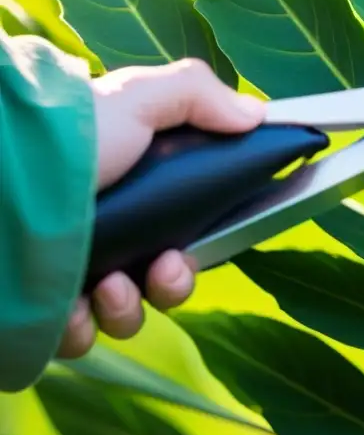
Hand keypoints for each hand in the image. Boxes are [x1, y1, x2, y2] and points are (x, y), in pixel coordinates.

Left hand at [58, 59, 264, 358]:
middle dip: (173, 283)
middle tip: (162, 269)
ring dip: (128, 308)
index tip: (201, 244)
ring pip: (124, 315)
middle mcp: (104, 233)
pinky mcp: (37, 311)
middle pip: (162, 279)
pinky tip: (71, 307)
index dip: (201, 245)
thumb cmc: (62, 138)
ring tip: (108, 285)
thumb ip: (198, 96)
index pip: (183, 230)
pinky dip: (81, 328)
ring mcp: (69, 274)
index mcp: (131, 189)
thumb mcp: (134, 98)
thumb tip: (256, 115)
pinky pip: (77, 337)